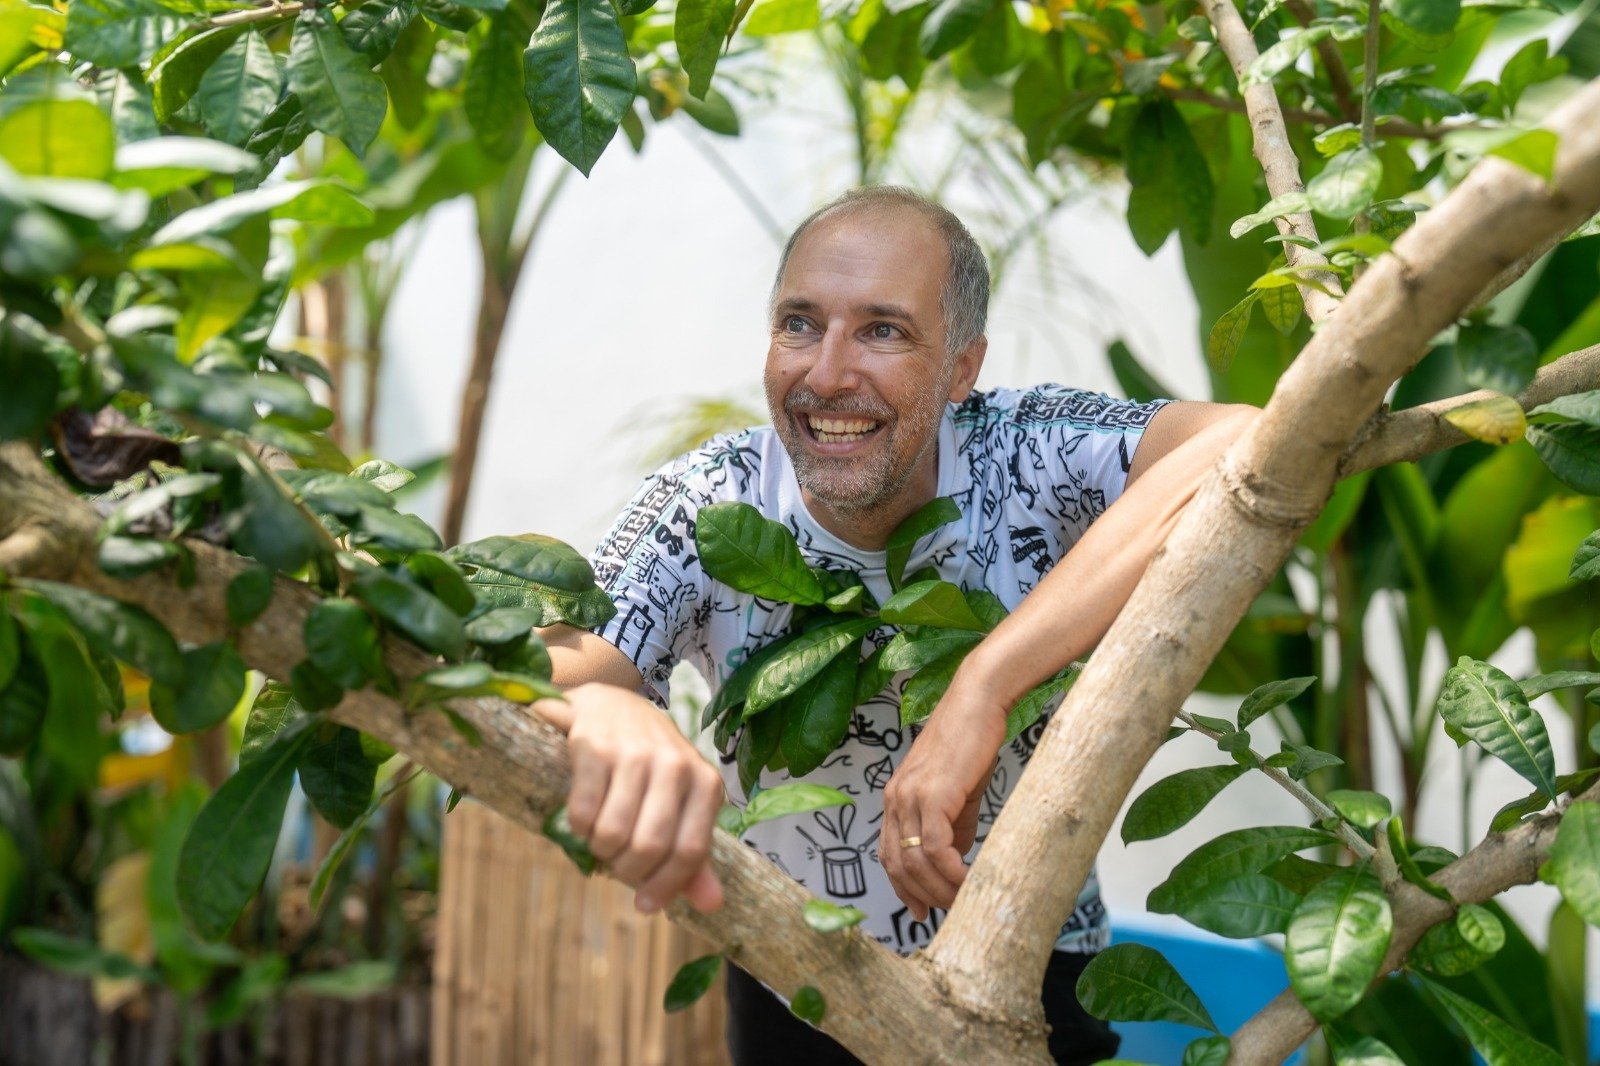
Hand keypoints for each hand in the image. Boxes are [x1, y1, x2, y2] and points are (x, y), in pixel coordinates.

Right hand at [536, 683, 724, 914]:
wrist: (610, 703)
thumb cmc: (650, 764)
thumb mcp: (681, 803)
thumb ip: (693, 856)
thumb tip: (711, 906)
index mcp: (705, 783)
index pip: (690, 851)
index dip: (665, 886)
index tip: (645, 905)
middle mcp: (675, 764)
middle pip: (650, 847)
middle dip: (627, 870)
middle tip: (616, 863)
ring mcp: (635, 752)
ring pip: (614, 833)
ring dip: (600, 848)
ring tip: (600, 835)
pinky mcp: (594, 745)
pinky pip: (583, 812)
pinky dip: (578, 826)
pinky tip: (583, 815)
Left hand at [880, 677, 1006, 920]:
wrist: (978, 704)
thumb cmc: (970, 742)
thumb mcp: (958, 791)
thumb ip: (953, 823)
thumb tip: (956, 854)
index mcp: (895, 798)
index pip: (887, 854)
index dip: (903, 887)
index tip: (920, 910)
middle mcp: (894, 799)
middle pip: (896, 865)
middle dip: (921, 896)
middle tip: (949, 912)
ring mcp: (910, 797)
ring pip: (914, 861)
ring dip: (939, 889)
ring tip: (963, 902)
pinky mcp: (932, 795)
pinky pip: (935, 847)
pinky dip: (950, 871)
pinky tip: (968, 881)